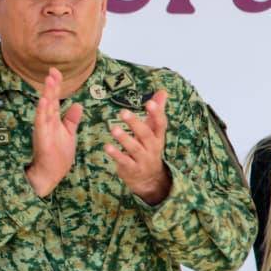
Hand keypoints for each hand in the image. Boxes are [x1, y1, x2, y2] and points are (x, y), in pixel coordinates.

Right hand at [26, 68, 82, 197]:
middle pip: (50, 99)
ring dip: (47, 94)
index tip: (56, 71)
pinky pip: (41, 121)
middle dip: (51, 85)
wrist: (52, 173)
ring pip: (45, 108)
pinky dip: (42, 110)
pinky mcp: (42, 137)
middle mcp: (47, 121)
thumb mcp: (69, 134)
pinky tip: (44, 100)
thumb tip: (77, 104)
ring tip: (49, 80)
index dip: (56, 85)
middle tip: (52, 70)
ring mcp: (43, 128)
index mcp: (54, 120)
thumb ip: (72, 119)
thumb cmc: (58, 155)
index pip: (55, 98)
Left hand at [105, 89, 170, 204]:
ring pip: (135, 148)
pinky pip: (125, 161)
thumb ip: (156, 111)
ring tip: (113, 129)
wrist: (149, 179)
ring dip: (124, 139)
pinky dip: (116, 154)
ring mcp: (143, 159)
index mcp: (158, 136)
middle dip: (135, 124)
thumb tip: (163, 91)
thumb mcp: (154, 131)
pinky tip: (107, 147)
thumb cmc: (149, 148)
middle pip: (145, 134)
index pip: (160, 124)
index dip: (156, 113)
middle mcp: (152, 147)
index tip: (150, 102)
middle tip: (123, 112)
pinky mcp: (132, 169)